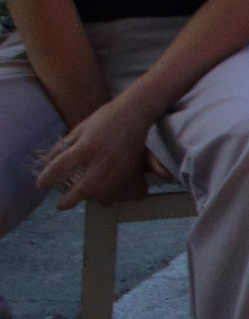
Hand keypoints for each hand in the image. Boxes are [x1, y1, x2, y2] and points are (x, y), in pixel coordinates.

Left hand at [37, 94, 157, 207]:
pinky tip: (99, 191)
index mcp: (87, 147)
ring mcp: (118, 168)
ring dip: (88, 198)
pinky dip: (104, 195)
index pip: (60, 168)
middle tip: (60, 204)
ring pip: (100, 195)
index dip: (46, 179)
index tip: (41, 185)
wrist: (136, 113)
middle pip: (82, 190)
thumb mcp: (80, 128)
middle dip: (68, 201)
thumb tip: (48, 163)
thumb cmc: (105, 118)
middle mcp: (102, 160)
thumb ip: (64, 146)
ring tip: (81, 195)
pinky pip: (115, 192)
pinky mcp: (129, 171)